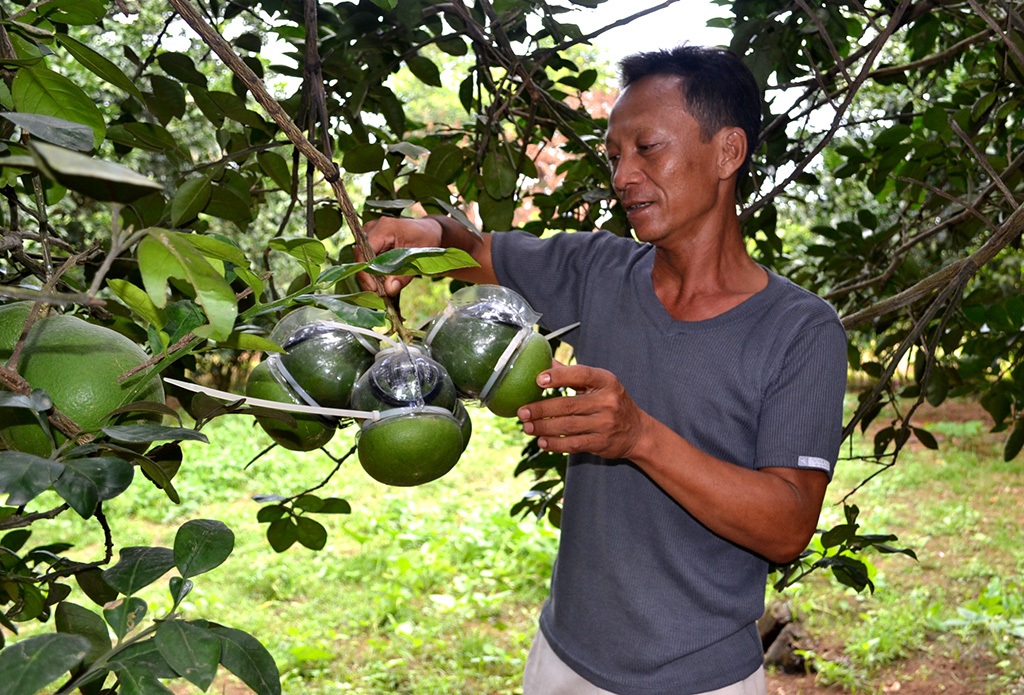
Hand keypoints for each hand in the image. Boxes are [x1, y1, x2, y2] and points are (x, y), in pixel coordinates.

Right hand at [355, 216, 443, 294]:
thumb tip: (389, 289)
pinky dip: (374, 272)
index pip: (364, 252)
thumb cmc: (425, 240)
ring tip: (383, 290)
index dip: (366, 272)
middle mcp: (372, 228)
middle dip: (369, 278)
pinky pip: (366, 260)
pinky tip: (383, 282)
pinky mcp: (370, 241)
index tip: (375, 289)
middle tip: (381, 293)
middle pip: (361, 257)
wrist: (427, 231)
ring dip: (371, 277)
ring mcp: (369, 233)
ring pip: (362, 260)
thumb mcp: (418, 258)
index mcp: (385, 228)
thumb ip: (403, 275)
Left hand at [517, 362, 648, 459]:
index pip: (581, 374)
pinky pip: (573, 444)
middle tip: (522, 412)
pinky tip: (542, 442)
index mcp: (606, 381)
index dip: (558, 376)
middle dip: (541, 409)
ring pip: (567, 426)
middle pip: (567, 405)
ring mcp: (605, 424)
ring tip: (527, 427)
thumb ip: (573, 374)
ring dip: (543, 428)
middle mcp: (607, 401)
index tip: (538, 379)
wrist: (637, 431)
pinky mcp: (601, 443)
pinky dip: (555, 444)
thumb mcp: (599, 384)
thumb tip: (544, 361)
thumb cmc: (612, 402)